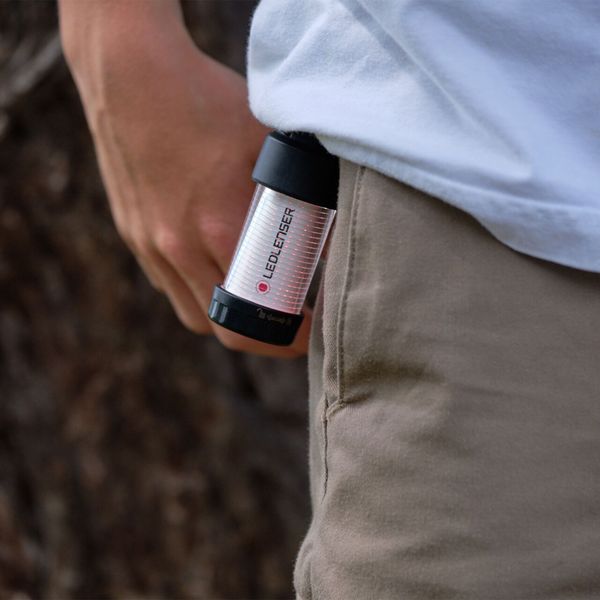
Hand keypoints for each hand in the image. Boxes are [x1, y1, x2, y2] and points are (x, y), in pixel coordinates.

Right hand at [59, 0, 311, 356]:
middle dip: (262, 338)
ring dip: (228, 317)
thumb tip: (331, 229)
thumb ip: (303, 191)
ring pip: (193, 313)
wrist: (130, 76)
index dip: (291, 335)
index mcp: (220, 230)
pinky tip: (215, 265)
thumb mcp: (269, 146)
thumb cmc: (206, 103)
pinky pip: (168, 285)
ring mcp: (152, 246)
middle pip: (225, 329)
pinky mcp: (134, 235)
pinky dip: (197, 290)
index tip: (313, 331)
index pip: (259, 315)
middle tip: (290, 325)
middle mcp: (181, 249)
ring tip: (254, 299)